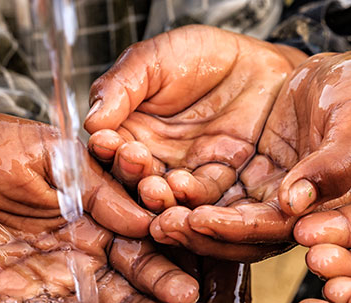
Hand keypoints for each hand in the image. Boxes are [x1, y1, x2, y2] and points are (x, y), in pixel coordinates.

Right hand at [85, 25, 306, 194]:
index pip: (109, 150)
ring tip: (155, 186)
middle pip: (133, 181)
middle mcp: (153, 161)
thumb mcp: (153, 60)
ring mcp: (185, 176)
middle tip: (134, 161)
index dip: (106, 148)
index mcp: (129, 133)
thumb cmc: (200, 55)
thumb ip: (121, 86)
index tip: (106, 141)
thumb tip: (92, 121)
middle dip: (131, 175)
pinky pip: (203, 198)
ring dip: (157, 195)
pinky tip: (184, 188)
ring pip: (165, 197)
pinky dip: (191, 199)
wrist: (258, 64)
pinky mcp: (219, 184)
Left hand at [149, 50, 350, 259]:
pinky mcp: (249, 179)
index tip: (196, 220)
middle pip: (238, 238)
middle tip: (159, 224)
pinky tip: (156, 185)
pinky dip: (185, 194)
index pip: (271, 231)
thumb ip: (333, 165)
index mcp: (323, 209)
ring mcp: (267, 198)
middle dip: (198, 233)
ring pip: (221, 220)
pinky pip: (212, 194)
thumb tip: (294, 204)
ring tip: (149, 209)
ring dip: (185, 219)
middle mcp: (291, 213)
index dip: (233, 229)